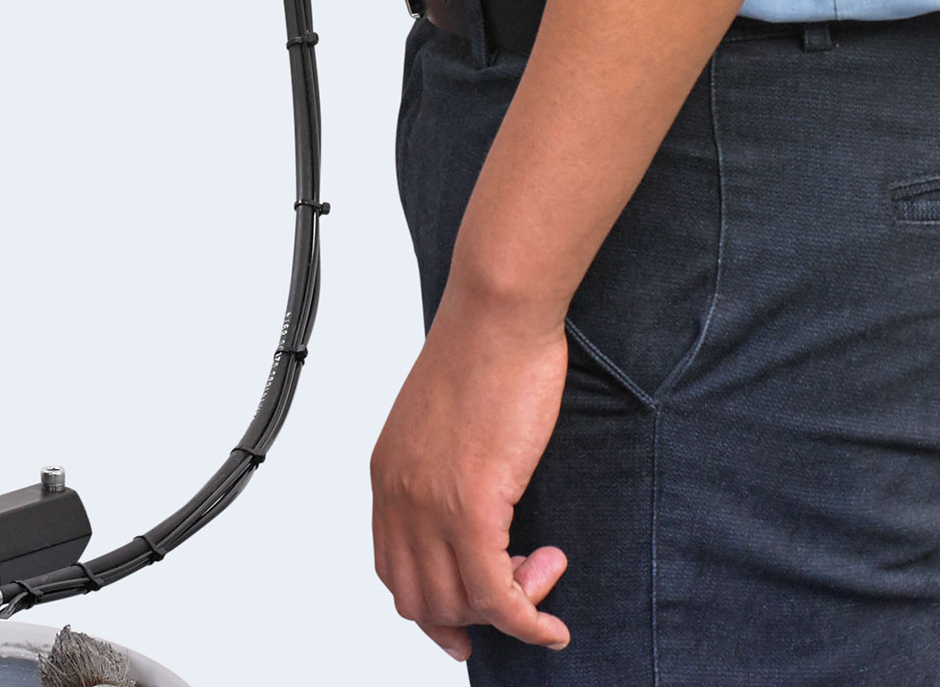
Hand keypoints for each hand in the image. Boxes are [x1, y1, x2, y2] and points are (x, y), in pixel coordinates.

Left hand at [370, 285, 573, 658]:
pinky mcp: (473, 506)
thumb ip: (443, 470)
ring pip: (459, 605)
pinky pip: (498, 596)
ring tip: (544, 571)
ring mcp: (431, 504)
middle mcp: (400, 495)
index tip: (468, 623)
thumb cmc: (483, 354)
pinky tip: (551, 622)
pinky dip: (528, 622)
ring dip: (509, 610)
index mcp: (388, 475)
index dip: (433, 607)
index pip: (392, 570)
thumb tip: (473, 510)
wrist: (497, 316)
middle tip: (520, 590)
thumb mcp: (444, 423)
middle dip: (474, 614)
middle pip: (421, 600)